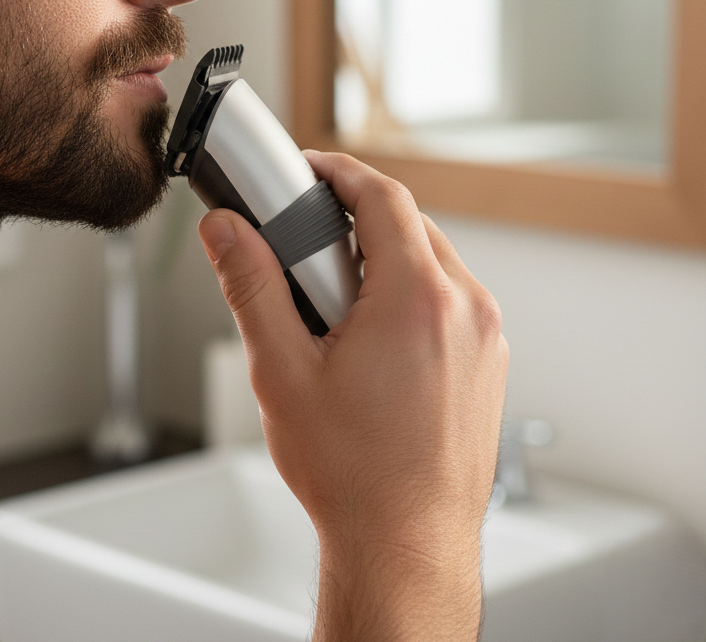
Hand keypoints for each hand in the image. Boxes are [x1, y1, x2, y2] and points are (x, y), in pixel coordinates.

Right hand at [198, 151, 507, 641]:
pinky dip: (410, 296)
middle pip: (408, 226)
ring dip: (381, 261)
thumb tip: (225, 231)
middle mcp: (465, 308)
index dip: (339, 171)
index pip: (382, 196)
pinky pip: (450, 300)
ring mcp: (486, 337)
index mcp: (417, 298)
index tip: (308, 169)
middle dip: (353, 222)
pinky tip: (371, 340)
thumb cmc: (352, 473)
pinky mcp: (489, 363)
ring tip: (332, 305)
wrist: (406, 546)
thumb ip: (250, 286)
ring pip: (431, 262)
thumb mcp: (281, 371)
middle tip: (305, 249)